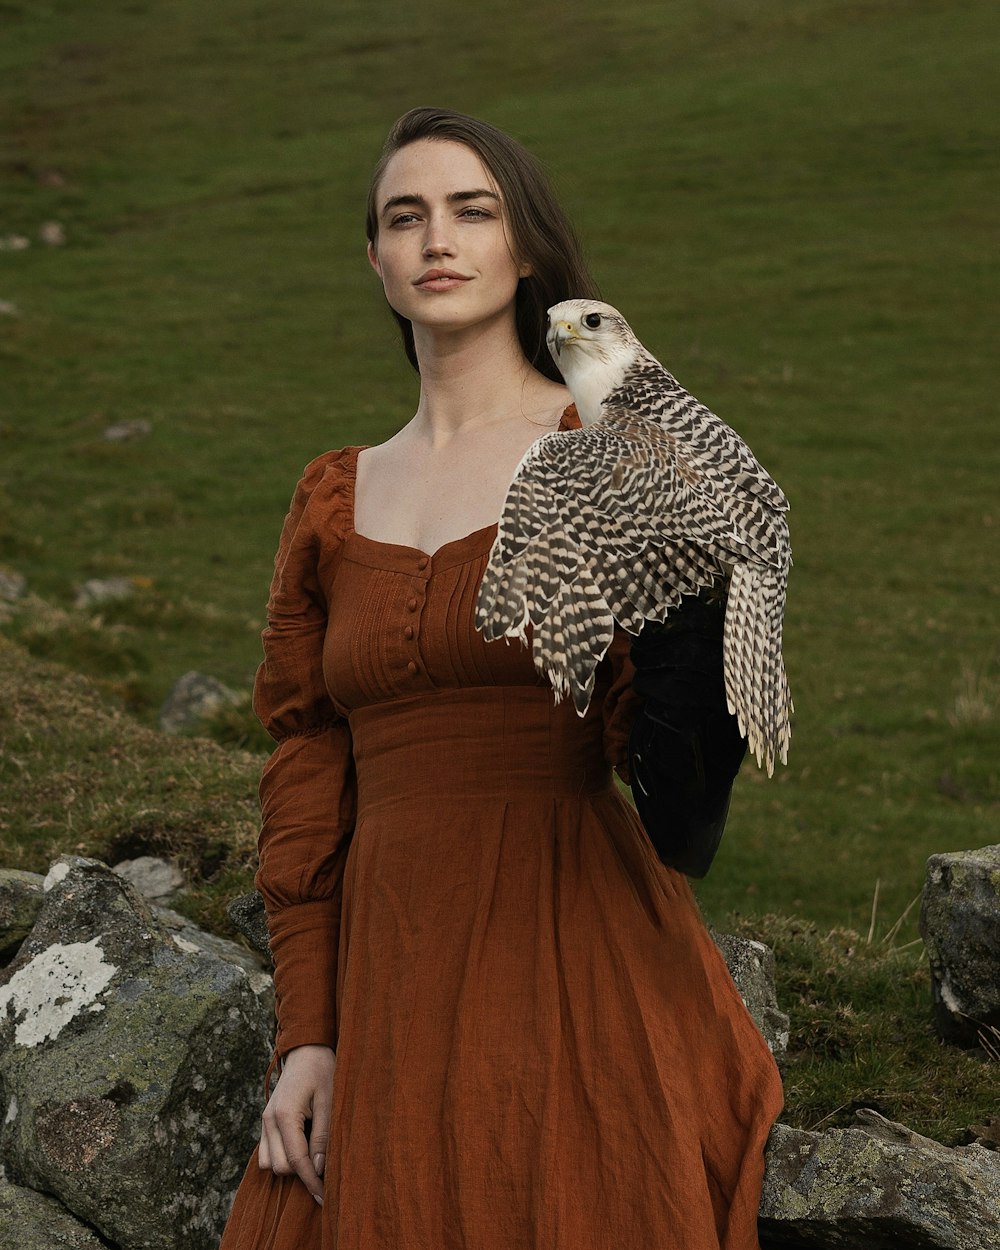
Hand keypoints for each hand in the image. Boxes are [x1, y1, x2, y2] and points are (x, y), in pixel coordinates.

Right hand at [258, 1043, 335, 1204]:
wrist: (306, 1049)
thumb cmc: (322, 1070)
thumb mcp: (329, 1101)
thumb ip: (323, 1136)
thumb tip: (319, 1169)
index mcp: (284, 1115)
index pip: (296, 1161)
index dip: (311, 1182)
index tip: (325, 1198)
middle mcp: (269, 1121)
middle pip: (280, 1167)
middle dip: (302, 1174)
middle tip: (326, 1172)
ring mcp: (264, 1121)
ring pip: (269, 1164)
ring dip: (290, 1166)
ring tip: (314, 1155)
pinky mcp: (266, 1121)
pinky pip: (267, 1152)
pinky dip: (282, 1157)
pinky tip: (302, 1148)